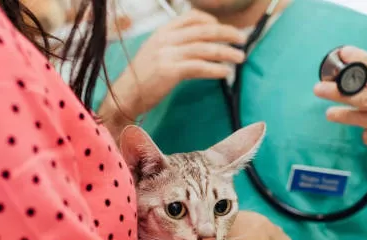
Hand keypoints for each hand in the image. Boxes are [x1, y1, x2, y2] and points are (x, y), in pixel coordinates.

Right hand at [99, 10, 245, 130]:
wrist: (124, 95)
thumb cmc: (141, 79)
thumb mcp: (155, 54)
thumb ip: (173, 46)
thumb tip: (198, 46)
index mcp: (162, 32)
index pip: (191, 17)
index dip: (211, 21)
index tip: (223, 28)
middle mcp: (165, 39)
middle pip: (203, 31)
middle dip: (226, 33)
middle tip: (242, 39)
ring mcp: (167, 54)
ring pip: (205, 48)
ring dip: (226, 52)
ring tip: (240, 57)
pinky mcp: (170, 71)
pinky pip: (199, 67)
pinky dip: (215, 69)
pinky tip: (226, 72)